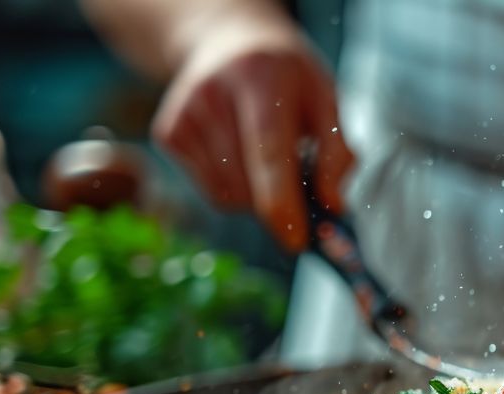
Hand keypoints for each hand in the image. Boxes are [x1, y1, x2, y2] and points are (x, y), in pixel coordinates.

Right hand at [151, 12, 352, 252]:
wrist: (229, 42)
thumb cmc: (286, 77)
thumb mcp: (325, 98)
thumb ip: (336, 153)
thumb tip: (333, 206)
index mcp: (260, 80)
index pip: (268, 152)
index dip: (281, 202)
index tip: (296, 240)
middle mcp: (212, 94)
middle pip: (246, 184)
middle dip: (278, 201)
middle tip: (296, 177)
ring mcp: (184, 114)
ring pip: (226, 196)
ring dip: (255, 196)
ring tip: (264, 156)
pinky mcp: (167, 134)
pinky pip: (209, 191)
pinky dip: (233, 187)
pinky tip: (238, 152)